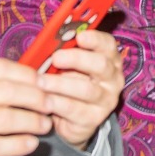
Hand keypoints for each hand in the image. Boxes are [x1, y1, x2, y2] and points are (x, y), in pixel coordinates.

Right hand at [0, 59, 53, 155]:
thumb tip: (18, 78)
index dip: (27, 74)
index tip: (42, 82)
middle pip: (7, 90)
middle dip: (36, 97)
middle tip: (51, 104)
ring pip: (7, 117)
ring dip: (33, 121)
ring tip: (45, 125)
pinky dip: (20, 144)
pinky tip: (30, 144)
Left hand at [38, 28, 123, 148]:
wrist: (72, 118)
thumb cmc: (68, 81)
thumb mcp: (68, 66)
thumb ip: (63, 53)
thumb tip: (47, 43)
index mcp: (109, 59)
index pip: (108, 44)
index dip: (95, 39)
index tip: (79, 36)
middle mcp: (113, 79)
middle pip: (100, 65)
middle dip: (76, 59)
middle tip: (55, 58)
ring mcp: (106, 100)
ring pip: (86, 89)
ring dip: (61, 84)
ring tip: (40, 81)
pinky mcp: (95, 119)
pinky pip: (75, 109)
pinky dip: (57, 103)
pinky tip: (43, 100)